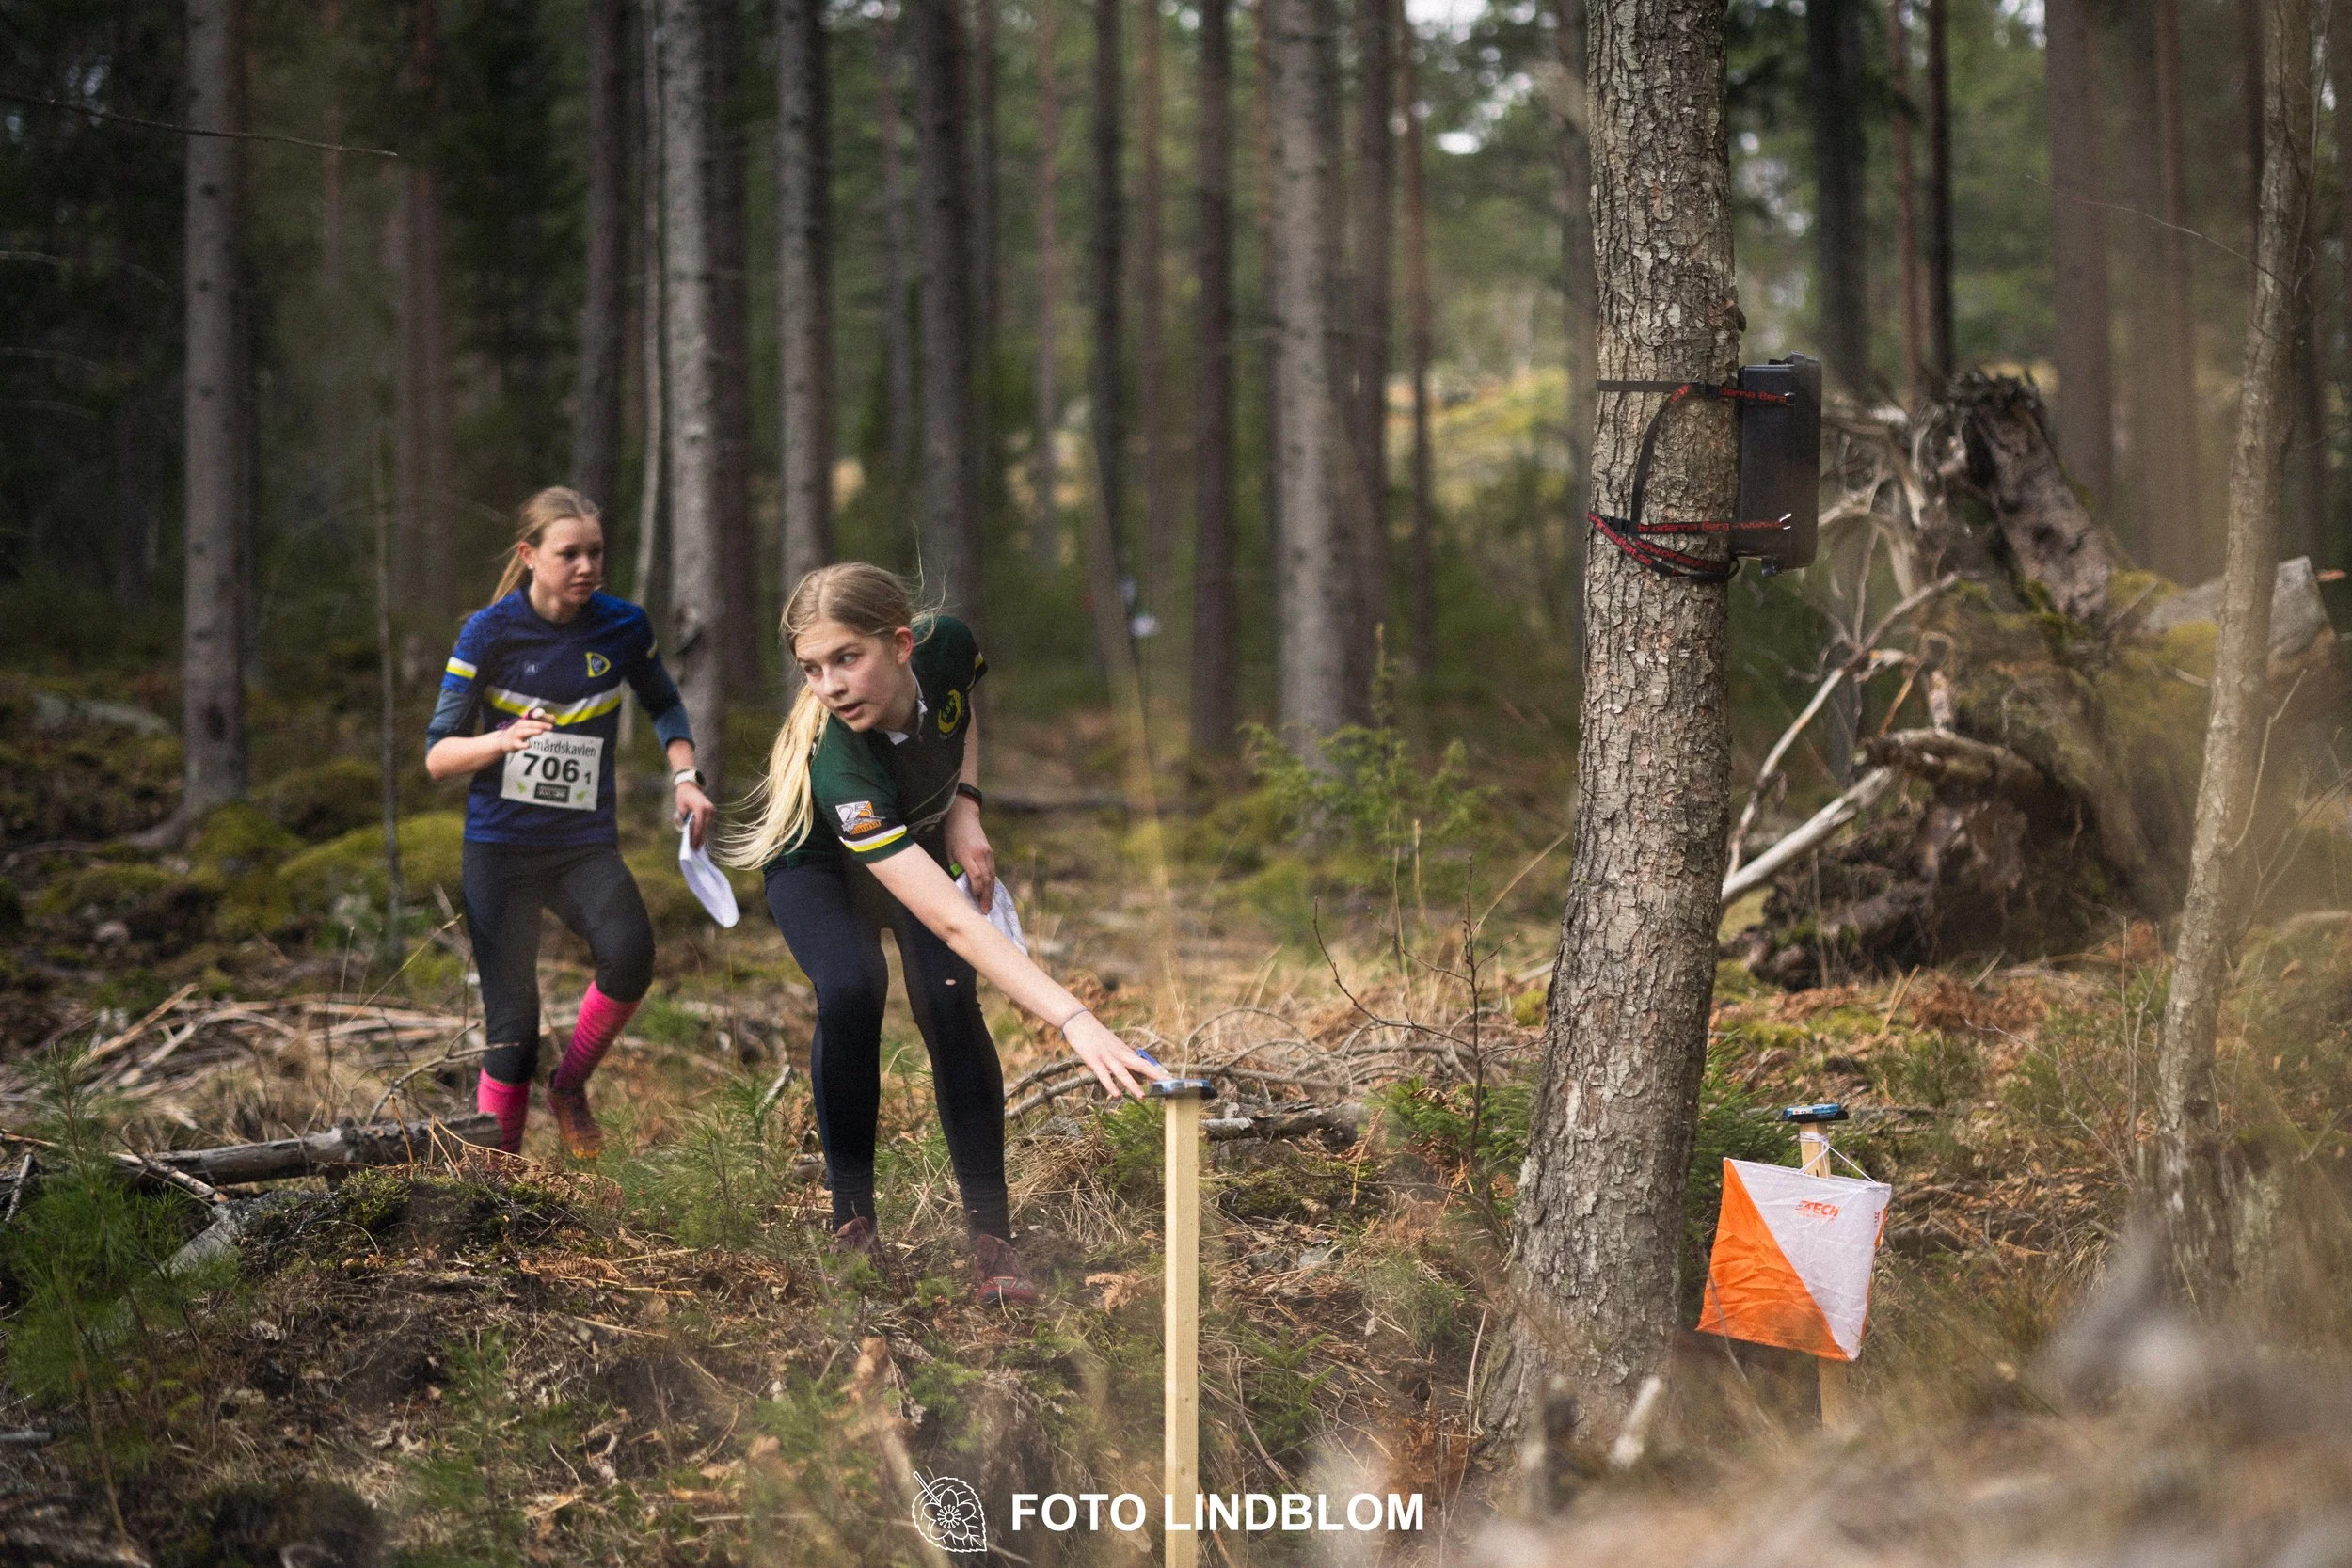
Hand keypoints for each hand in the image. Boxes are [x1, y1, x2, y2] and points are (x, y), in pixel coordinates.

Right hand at [496, 709, 553, 751]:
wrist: (502, 741)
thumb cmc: (519, 733)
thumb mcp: (528, 726)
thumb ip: (540, 723)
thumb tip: (553, 719)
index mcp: (525, 720)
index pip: (535, 717)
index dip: (544, 718)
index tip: (554, 720)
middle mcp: (520, 726)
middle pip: (531, 724)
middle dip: (541, 725)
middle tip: (551, 727)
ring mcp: (516, 734)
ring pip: (525, 732)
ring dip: (533, 731)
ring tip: (540, 731)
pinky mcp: (514, 744)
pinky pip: (518, 744)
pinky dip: (523, 745)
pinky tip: (528, 745)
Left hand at [675, 781, 715, 847]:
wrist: (689, 786)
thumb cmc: (682, 797)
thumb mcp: (681, 809)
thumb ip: (684, 820)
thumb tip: (687, 832)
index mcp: (701, 808)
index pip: (698, 826)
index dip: (696, 837)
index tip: (693, 846)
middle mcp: (708, 809)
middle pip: (704, 827)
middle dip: (699, 838)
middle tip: (696, 849)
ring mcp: (711, 810)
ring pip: (706, 826)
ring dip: (701, 834)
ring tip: (697, 845)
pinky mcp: (711, 811)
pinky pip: (706, 822)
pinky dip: (702, 829)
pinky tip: (699, 836)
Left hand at [944, 795, 994, 912]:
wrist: (964, 816)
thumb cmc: (952, 835)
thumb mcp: (950, 852)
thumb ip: (956, 869)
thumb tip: (960, 886)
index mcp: (968, 854)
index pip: (976, 877)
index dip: (977, 891)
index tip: (975, 903)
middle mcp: (980, 854)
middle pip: (987, 879)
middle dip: (986, 897)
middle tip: (985, 911)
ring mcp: (988, 853)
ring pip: (992, 876)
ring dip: (990, 892)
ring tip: (988, 905)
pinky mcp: (990, 852)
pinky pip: (992, 870)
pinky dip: (991, 883)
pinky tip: (989, 892)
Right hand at [1061, 1010, 1166, 1101]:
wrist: (1079, 1021)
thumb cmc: (1097, 1037)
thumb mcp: (1114, 1049)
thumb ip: (1126, 1064)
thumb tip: (1141, 1080)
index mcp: (1125, 1051)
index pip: (1145, 1063)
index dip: (1157, 1072)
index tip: (1170, 1081)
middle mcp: (1119, 1054)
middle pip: (1140, 1065)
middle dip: (1154, 1075)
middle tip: (1167, 1085)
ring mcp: (1107, 1057)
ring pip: (1122, 1072)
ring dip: (1132, 1084)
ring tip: (1142, 1096)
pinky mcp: (1094, 1060)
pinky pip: (1103, 1075)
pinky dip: (1110, 1085)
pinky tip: (1116, 1095)